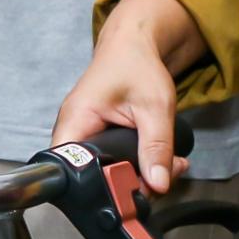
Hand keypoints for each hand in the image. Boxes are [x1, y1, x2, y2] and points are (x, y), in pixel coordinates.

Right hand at [52, 0, 202, 193]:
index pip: (70, 167)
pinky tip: (159, 159)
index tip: (131, 192)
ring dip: (138, 173)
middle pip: (90, 174)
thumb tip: (158, 186)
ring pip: (105, 168)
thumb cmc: (137, 67)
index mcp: (76, 120)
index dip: (96, 186)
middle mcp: (74, 128)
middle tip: (163, 178)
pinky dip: (137, 163)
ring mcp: (84, 131)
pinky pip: (112, 159)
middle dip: (128, 182)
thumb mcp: (155, 108)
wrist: (134, 45)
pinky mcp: (97, 133)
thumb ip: (156, 148)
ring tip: (168, 166)